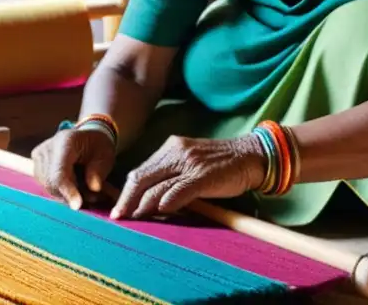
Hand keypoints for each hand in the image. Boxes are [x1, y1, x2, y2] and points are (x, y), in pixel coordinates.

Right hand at [31, 128, 115, 209]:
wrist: (86, 138)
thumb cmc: (97, 146)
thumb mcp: (105, 155)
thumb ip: (99, 171)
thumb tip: (94, 188)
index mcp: (65, 141)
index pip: (60, 172)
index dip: (67, 191)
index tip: (77, 206)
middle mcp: (47, 148)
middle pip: (52, 182)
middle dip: (70, 195)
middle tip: (92, 199)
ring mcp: (39, 156)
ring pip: (48, 187)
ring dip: (66, 195)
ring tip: (85, 191)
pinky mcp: (36, 164)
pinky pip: (46, 186)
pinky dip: (60, 191)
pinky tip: (74, 187)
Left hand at [109, 134, 266, 219]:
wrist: (250, 155)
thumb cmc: (220, 164)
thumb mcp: (190, 162)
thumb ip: (170, 174)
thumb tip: (149, 198)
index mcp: (171, 147)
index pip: (140, 171)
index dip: (126, 191)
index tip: (118, 208)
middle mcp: (176, 152)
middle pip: (142, 178)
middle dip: (127, 200)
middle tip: (118, 218)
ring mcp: (189, 163)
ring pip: (157, 186)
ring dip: (143, 205)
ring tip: (135, 220)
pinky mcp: (203, 176)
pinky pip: (179, 190)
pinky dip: (167, 202)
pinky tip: (159, 212)